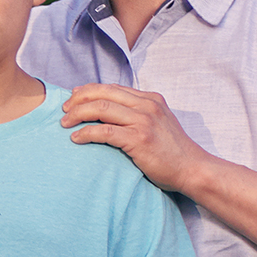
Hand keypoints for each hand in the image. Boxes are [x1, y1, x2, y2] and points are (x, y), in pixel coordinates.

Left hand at [61, 84, 208, 192]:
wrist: (192, 169)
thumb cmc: (172, 151)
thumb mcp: (159, 123)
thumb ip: (139, 114)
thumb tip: (111, 113)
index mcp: (151, 99)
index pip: (112, 87)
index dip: (88, 90)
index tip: (73, 97)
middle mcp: (147, 105)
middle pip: (103, 93)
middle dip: (78, 99)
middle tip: (64, 110)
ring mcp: (144, 121)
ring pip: (101, 108)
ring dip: (78, 114)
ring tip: (65, 123)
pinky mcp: (139, 139)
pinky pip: (104, 131)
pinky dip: (86, 133)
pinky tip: (76, 138)